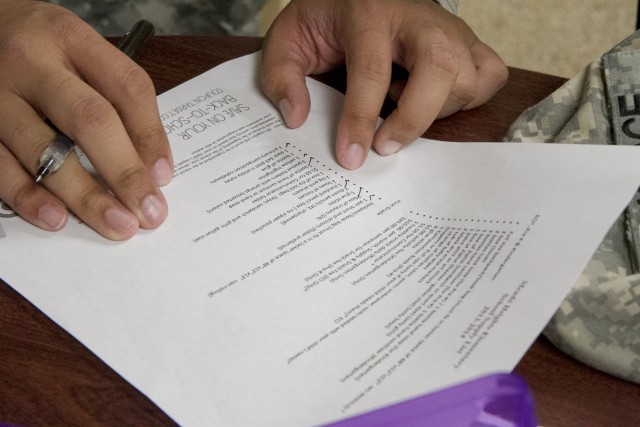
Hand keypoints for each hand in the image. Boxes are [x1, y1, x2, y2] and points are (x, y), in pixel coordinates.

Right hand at [0, 1, 172, 239]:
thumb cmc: (36, 48)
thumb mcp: (77, 50)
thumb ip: (114, 96)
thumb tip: (150, 165)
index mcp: (70, 38)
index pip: (126, 86)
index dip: (150, 135)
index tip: (164, 176)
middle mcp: (30, 62)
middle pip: (90, 119)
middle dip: (125, 172)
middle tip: (149, 211)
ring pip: (43, 150)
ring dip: (84, 195)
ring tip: (116, 224)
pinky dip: (28, 196)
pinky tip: (56, 217)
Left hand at [261, 0, 507, 168]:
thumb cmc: (328, 17)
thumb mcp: (289, 38)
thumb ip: (281, 75)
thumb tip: (296, 117)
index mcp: (369, 13)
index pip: (372, 70)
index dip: (360, 119)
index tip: (351, 156)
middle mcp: (418, 19)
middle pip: (440, 70)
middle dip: (414, 119)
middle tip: (384, 145)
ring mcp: (450, 28)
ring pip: (468, 78)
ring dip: (437, 109)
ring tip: (402, 104)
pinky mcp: (468, 40)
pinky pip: (490, 75)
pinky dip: (468, 98)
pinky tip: (435, 98)